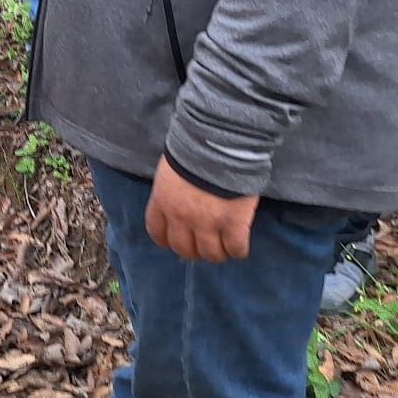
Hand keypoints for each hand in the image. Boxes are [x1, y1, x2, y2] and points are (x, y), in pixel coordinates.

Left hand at [144, 156, 258, 262]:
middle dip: (194, 250)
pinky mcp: (233, 224)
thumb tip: (178, 202)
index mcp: (162, 201)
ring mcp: (207, 223)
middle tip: (204, 244)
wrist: (217, 142)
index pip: (157, 233)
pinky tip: (239, 241)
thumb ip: (171, 191)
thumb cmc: (192, 148)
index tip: (177, 240)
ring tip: (224, 244)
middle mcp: (181, 217)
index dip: (168, 241)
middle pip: (184, 250)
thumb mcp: (170, 170)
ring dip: (218, 252)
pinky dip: (238, 249)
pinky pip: (236, 250)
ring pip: (211, 255)